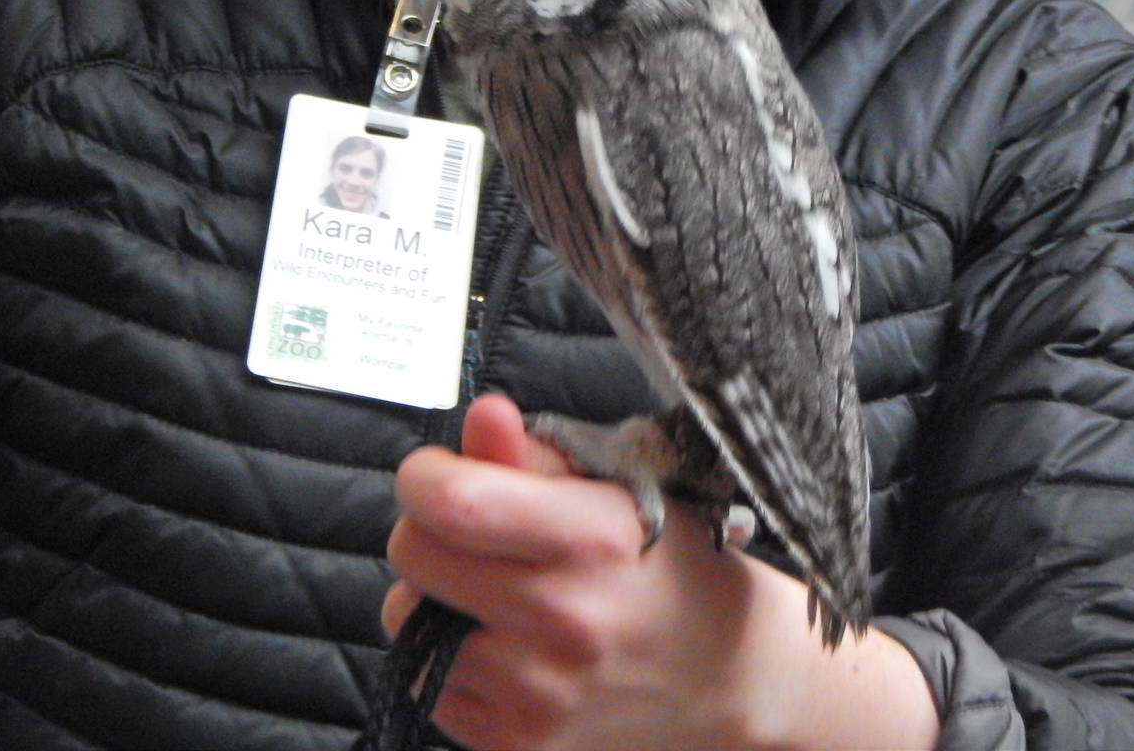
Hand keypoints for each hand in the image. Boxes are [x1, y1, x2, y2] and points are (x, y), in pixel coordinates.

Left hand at [382, 395, 940, 749]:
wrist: (728, 678)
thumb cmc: (668, 565)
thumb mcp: (620, 488)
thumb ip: (536, 453)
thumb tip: (483, 415)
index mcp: (594, 537)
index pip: (453, 501)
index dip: (425, 476)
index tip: (437, 474)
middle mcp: (563, 617)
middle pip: (413, 552)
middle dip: (428, 527)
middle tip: (471, 530)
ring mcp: (537, 690)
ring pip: (406, 616)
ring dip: (432, 594)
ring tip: (489, 589)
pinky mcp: (515, 741)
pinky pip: (423, 680)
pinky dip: (444, 652)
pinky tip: (497, 640)